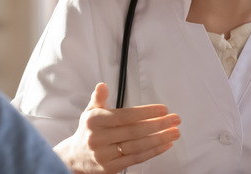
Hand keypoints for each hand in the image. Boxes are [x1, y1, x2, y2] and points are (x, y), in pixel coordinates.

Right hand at [54, 82, 180, 173]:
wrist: (74, 157)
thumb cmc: (89, 131)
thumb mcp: (89, 112)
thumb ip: (98, 98)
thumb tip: (102, 85)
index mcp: (94, 120)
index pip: (125, 115)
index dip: (146, 112)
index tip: (164, 109)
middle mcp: (98, 137)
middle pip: (133, 131)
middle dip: (158, 125)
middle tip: (175, 119)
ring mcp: (104, 154)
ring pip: (137, 146)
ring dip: (159, 139)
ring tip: (175, 132)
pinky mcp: (110, 168)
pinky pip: (136, 159)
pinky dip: (152, 151)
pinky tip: (166, 144)